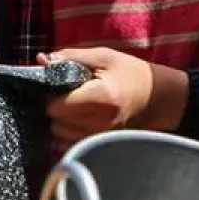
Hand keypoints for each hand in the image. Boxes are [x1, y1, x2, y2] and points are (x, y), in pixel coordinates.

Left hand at [41, 47, 187, 144]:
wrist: (157, 98)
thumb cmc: (130, 73)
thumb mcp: (104, 56)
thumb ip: (70, 57)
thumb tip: (41, 60)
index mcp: (101, 97)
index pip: (57, 105)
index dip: (50, 93)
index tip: (56, 84)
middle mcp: (99, 122)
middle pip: (56, 121)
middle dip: (54, 106)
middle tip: (65, 93)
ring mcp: (100, 136)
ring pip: (60, 133)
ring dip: (60, 119)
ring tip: (73, 105)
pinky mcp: (100, 143)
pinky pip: (70, 141)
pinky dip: (68, 130)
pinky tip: (77, 117)